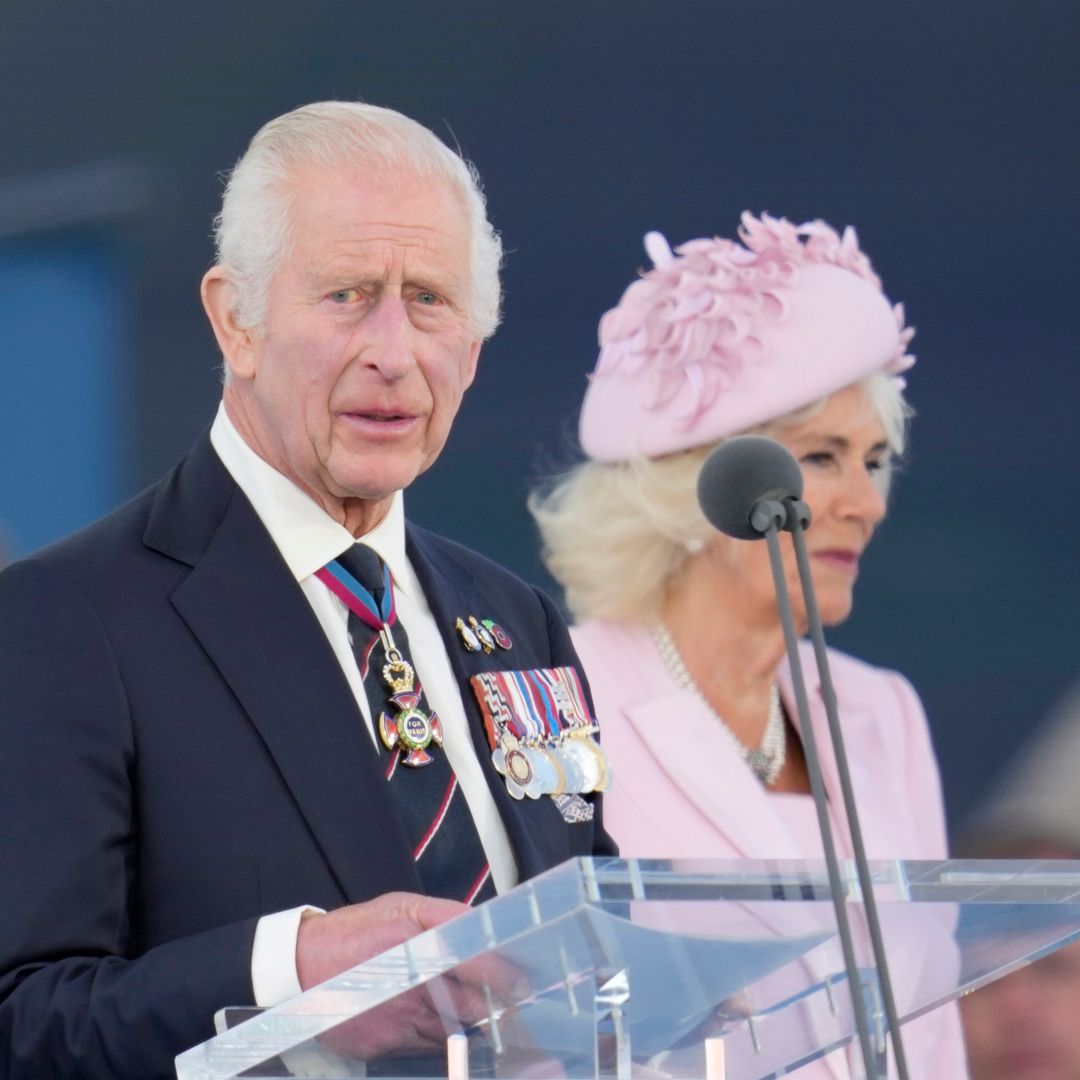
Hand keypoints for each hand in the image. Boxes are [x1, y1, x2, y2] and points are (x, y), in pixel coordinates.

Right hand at [295, 892, 523, 1060]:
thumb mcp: (402, 906)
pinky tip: (438, 1024)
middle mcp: (411, 985)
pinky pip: (426, 1047)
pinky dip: (438, 1039)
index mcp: (417, 943)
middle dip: (493, 1008)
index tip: (521, 982)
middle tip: (511, 1004)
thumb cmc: (357, 932)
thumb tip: (483, 929)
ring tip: (476, 1014)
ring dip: (466, 1025)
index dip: (502, 976)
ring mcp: (398, 1019)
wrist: (302, 969)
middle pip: (470, 1007)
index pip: (475, 963)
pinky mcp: (385, 1045)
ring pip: (451, 1032)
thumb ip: (446, 916)